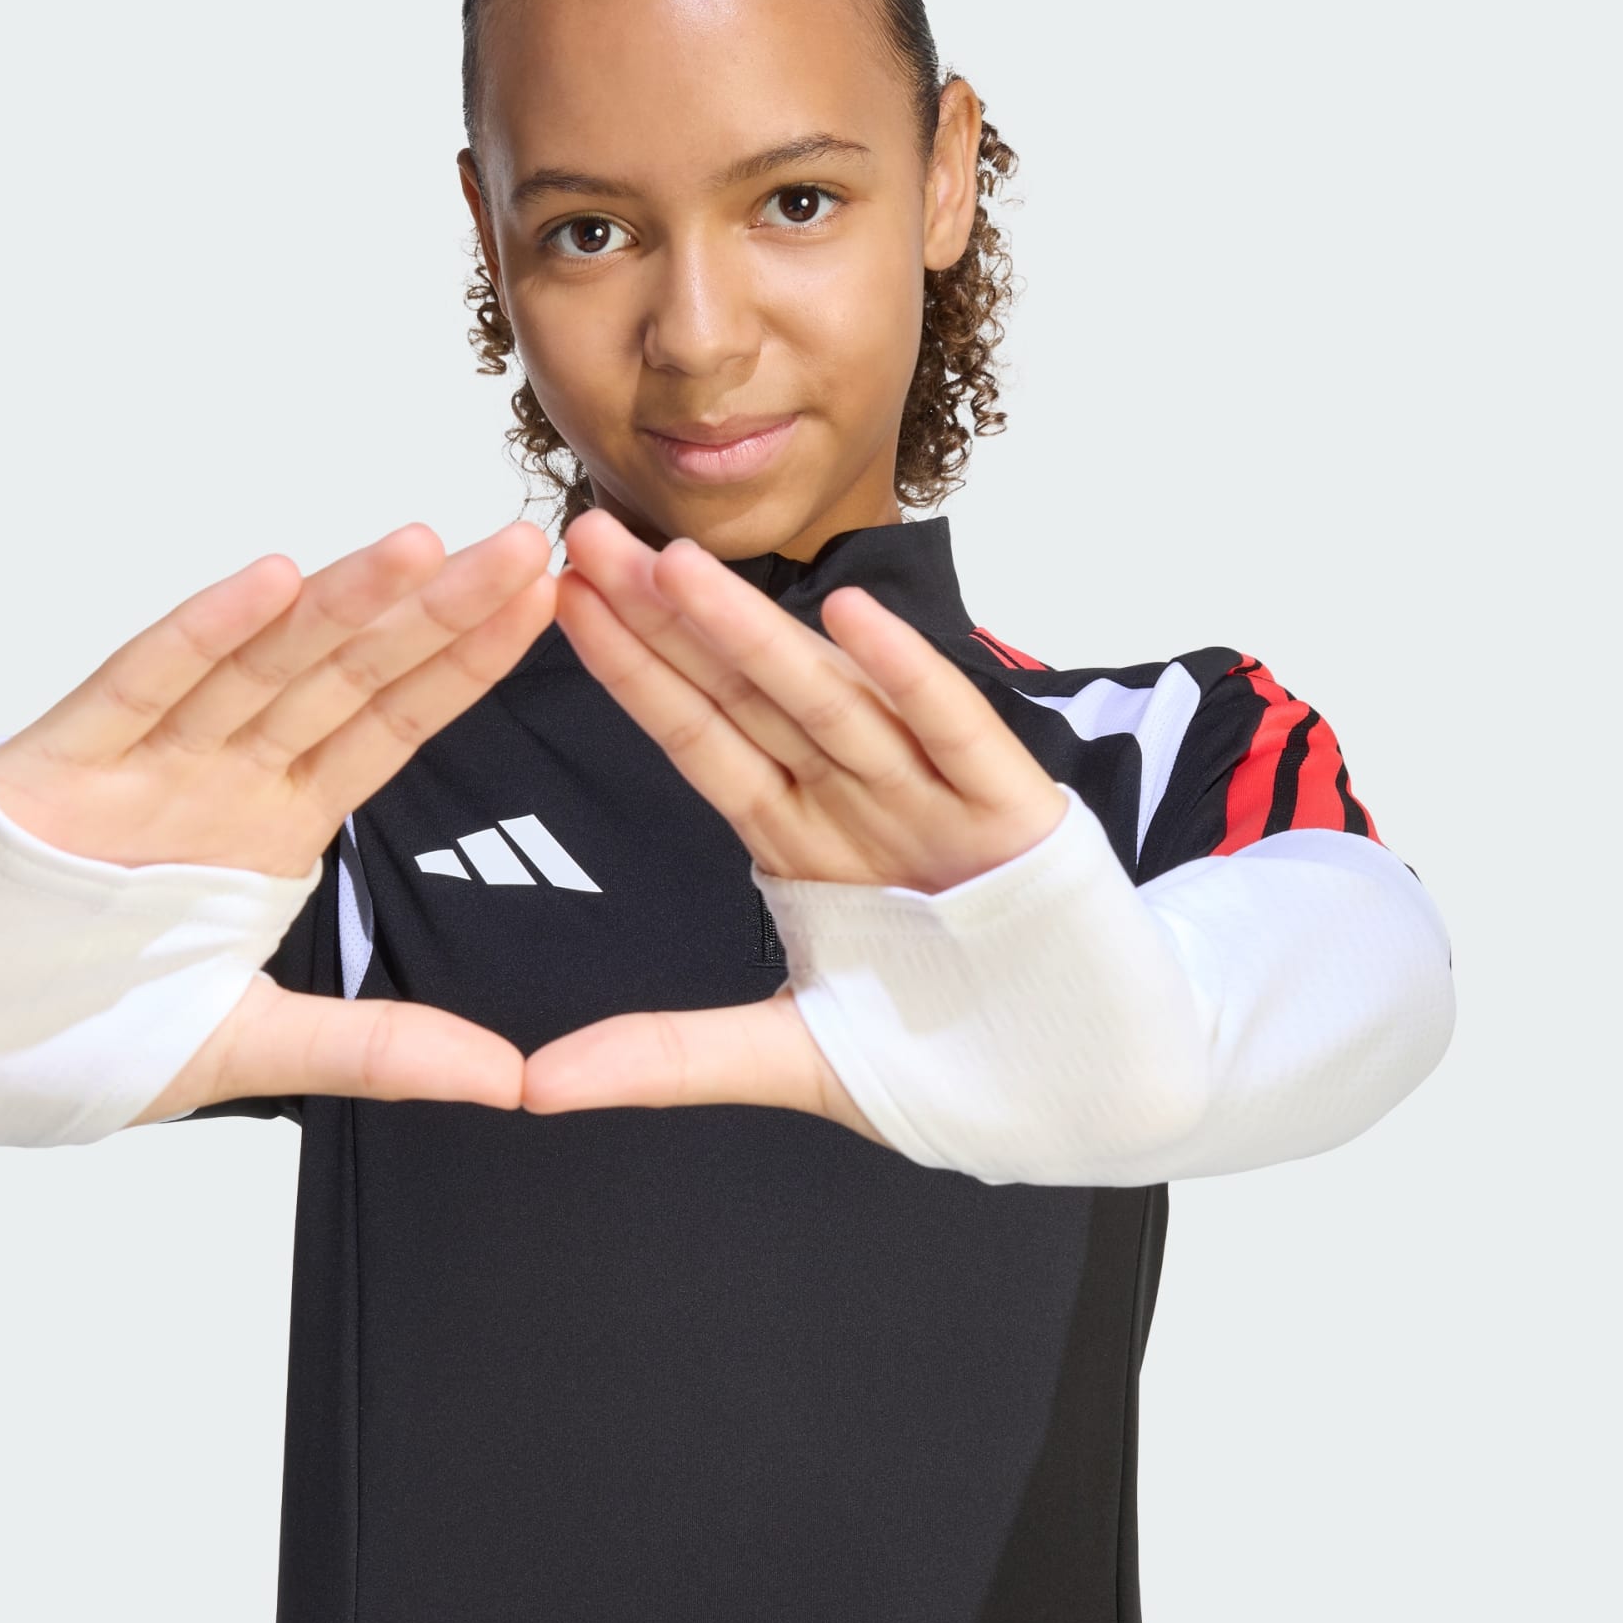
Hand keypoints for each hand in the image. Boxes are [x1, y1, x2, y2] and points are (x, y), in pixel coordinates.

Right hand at [0, 521, 556, 1119]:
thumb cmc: (87, 1019)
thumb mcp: (256, 1045)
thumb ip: (378, 1052)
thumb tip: (513, 1081)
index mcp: (276, 818)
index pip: (392, 726)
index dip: (464, 665)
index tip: (541, 606)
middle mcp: (224, 771)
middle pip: (347, 676)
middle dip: (434, 612)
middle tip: (521, 549)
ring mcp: (148, 760)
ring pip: (260, 666)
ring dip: (339, 605)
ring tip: (423, 545)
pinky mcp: (60, 764)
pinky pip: (138, 687)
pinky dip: (198, 637)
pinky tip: (265, 583)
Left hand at [521, 509, 1068, 1140]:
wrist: (1089, 1084)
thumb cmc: (950, 1054)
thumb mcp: (791, 1056)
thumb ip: (669, 1058)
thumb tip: (533, 1086)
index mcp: (798, 837)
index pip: (698, 737)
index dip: (633, 670)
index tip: (564, 600)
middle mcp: (855, 800)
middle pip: (746, 696)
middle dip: (666, 620)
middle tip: (586, 536)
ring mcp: (933, 799)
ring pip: (830, 702)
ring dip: (755, 634)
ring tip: (676, 565)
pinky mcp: (1015, 814)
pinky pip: (955, 733)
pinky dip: (910, 678)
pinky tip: (854, 619)